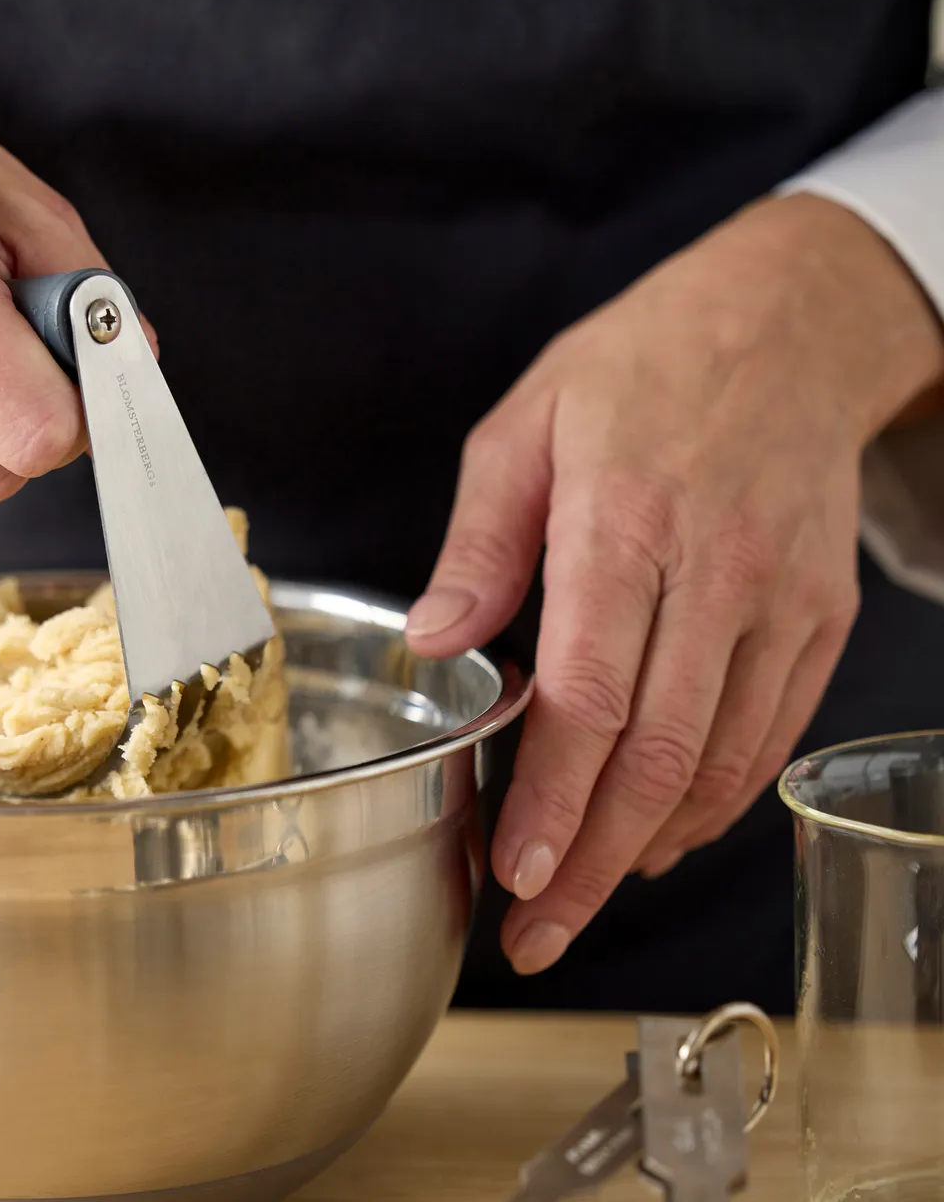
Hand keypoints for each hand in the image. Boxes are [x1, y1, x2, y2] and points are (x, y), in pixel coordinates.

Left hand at [404, 193, 943, 974]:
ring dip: (650, 849)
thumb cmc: (639, 367)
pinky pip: (770, 735)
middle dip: (591, 862)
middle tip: (534, 932)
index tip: (512, 872)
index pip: (591, 697)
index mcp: (622, 522)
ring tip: (581, 900)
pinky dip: (714, 800)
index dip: (554, 800)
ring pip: (720, 761)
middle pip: (656, 754)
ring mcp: (780, 601)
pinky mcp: (820, 618)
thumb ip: (479, 544)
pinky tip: (659, 835)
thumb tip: (433, 642)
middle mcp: (715, 572)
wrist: (792, 323)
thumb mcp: (525, 424)